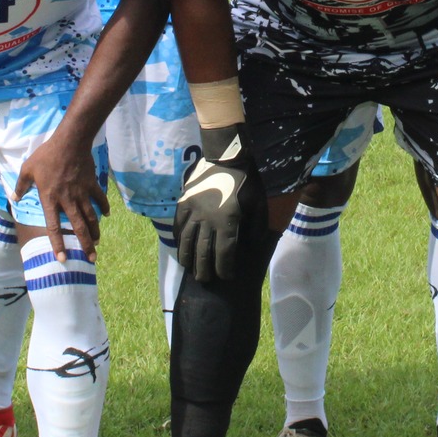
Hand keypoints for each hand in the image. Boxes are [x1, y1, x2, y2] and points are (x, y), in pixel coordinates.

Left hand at [14, 132, 108, 261]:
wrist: (69, 142)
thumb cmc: (46, 155)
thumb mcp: (28, 169)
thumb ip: (21, 186)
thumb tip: (14, 197)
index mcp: (50, 199)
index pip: (54, 227)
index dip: (58, 244)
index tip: (62, 258)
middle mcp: (67, 200)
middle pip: (78, 227)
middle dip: (85, 245)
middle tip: (91, 258)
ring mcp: (82, 193)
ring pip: (91, 217)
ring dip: (95, 231)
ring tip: (97, 243)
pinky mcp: (91, 184)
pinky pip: (100, 199)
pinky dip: (104, 207)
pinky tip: (106, 215)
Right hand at [175, 123, 253, 281]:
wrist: (225, 157)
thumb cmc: (246, 181)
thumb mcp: (258, 204)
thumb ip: (256, 228)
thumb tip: (252, 247)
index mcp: (227, 221)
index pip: (223, 253)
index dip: (224, 268)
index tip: (226, 276)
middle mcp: (207, 220)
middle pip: (202, 252)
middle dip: (204, 269)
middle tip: (205, 280)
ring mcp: (193, 211)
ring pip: (186, 241)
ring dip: (187, 258)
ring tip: (190, 269)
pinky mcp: (184, 203)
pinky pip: (178, 226)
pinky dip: (179, 240)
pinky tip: (181, 248)